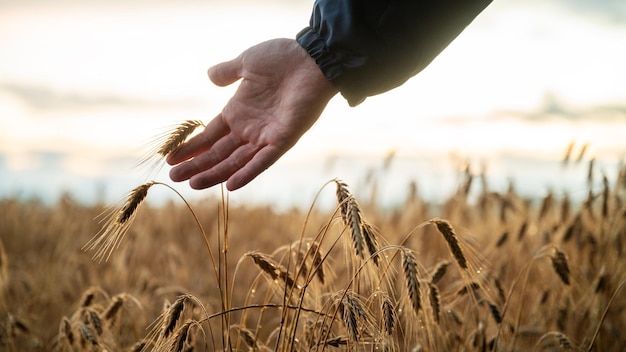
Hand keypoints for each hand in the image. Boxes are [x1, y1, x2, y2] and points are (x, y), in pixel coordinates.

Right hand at [167, 38, 337, 190]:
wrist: (313, 58)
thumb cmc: (283, 58)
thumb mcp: (247, 63)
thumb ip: (228, 72)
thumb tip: (210, 76)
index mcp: (238, 112)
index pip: (210, 135)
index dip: (192, 148)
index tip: (171, 159)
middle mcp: (250, 128)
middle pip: (219, 153)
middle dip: (197, 165)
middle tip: (174, 178)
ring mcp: (265, 136)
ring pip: (236, 161)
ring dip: (215, 173)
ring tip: (193, 185)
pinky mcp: (282, 140)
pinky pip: (263, 161)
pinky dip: (247, 173)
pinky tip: (230, 186)